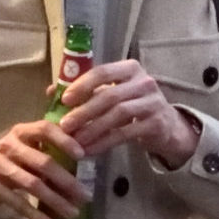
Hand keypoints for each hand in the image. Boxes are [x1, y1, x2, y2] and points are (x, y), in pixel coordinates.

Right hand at [0, 119, 87, 218]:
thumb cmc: (7, 160)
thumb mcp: (24, 149)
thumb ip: (46, 151)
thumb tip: (83, 162)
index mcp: (21, 133)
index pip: (44, 129)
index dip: (64, 140)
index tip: (82, 155)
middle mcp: (9, 146)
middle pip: (43, 162)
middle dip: (67, 181)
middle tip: (85, 195)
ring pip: (33, 185)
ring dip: (55, 201)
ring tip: (73, 213)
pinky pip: (18, 202)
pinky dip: (35, 214)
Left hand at [55, 61, 197, 165]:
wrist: (167, 126)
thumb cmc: (133, 105)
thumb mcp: (112, 92)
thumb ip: (86, 90)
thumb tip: (51, 90)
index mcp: (130, 68)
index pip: (102, 72)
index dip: (82, 85)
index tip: (64, 100)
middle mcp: (144, 81)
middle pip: (109, 95)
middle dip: (84, 111)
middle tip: (64, 125)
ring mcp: (153, 102)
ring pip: (118, 114)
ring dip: (93, 128)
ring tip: (75, 140)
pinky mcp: (156, 124)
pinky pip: (125, 134)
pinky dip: (105, 142)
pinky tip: (90, 150)